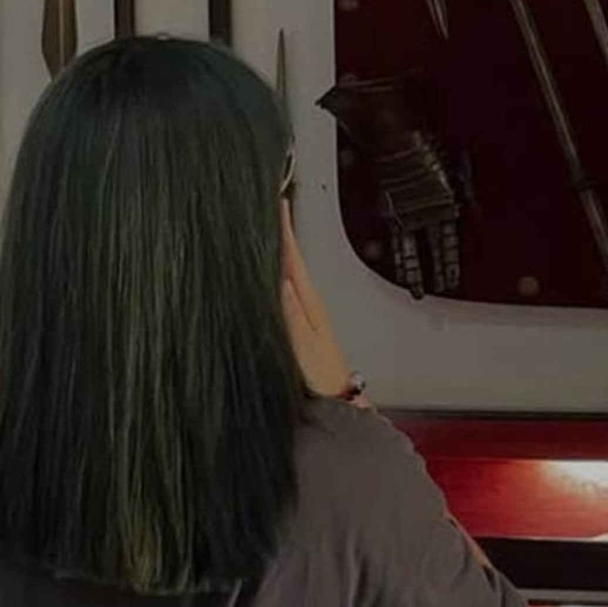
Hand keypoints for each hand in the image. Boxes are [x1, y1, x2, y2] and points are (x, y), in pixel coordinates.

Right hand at [280, 200, 352, 396]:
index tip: (278, 205)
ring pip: (290, 272)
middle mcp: (309, 303)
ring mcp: (307, 313)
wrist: (336, 401)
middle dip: (282, 232)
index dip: (284, 231)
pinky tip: (273, 271)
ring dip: (281, 250)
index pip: (293, 258)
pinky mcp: (303, 323)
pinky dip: (280, 272)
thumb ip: (293, 316)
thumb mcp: (306, 347)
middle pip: (291, 259)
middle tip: (271, 207)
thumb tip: (283, 283)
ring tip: (270, 229)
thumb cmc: (323, 379)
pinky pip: (287, 288)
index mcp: (309, 303)